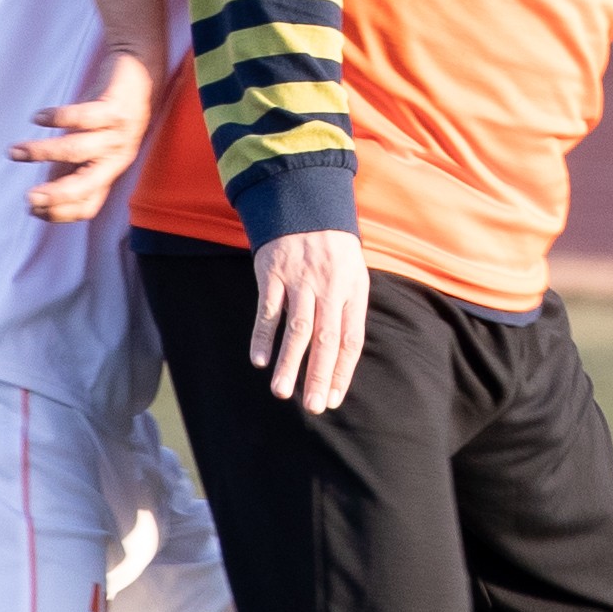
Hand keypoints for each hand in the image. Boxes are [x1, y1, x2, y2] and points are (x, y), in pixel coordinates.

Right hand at [13, 48, 158, 224]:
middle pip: (87, 186)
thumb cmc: (109, 108)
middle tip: (29, 198)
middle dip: (57, 195)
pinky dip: (58, 118)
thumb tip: (42, 191)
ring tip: (15, 151)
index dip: (60, 212)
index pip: (89, 205)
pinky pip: (84, 117)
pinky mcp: (116, 107)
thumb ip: (69, 166)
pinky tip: (37, 118)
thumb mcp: (90, 141)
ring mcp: (118, 132)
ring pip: (78, 150)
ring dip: (43, 153)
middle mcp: (117, 156)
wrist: (141, 67)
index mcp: (111, 170)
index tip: (31, 209)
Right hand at [251, 230, 368, 415]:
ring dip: (288, 362)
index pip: (350, 339)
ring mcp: (300, 281)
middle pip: (325, 339)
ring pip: (296, 328)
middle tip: (313, 406)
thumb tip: (340, 360)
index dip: (341, 371)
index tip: (332, 398)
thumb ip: (348, 313)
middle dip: (318, 375)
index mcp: (353, 292)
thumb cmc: (333, 251)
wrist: (306, 204)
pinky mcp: (273, 273)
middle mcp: (329, 288)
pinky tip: (259, 360)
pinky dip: (263, 335)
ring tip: (281, 392)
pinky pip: (268, 309)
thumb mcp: (353, 276)